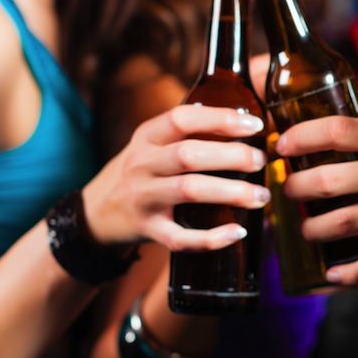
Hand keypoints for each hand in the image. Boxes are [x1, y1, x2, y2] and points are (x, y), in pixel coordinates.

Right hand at [83, 105, 268, 250]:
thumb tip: (244, 120)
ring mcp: (143, 198)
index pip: (182, 119)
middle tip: (261, 161)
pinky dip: (211, 238)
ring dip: (231, 192)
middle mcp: (142, 164)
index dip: (220, 119)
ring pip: (189, 191)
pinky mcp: (148, 230)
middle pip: (189, 155)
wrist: (96, 213)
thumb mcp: (153, 144)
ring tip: (261, 196)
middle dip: (232, 156)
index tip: (255, 125)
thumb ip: (188, 131)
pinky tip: (237, 232)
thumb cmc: (142, 171)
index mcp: (147, 136)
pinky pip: (181, 237)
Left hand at [276, 116, 357, 283]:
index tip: (281, 145)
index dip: (303, 136)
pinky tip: (331, 274)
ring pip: (343, 223)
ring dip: (313, 229)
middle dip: (297, 188)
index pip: (338, 131)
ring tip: (304, 229)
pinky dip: (348, 273)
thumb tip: (345, 130)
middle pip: (329, 180)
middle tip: (288, 190)